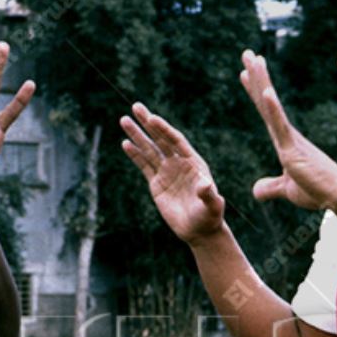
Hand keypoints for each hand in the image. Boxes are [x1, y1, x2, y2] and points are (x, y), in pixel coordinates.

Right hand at [119, 103, 225, 244]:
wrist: (199, 230)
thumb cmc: (209, 217)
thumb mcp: (212, 206)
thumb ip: (209, 195)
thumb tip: (206, 185)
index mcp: (193, 162)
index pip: (176, 141)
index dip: (164, 129)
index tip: (151, 118)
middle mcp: (178, 163)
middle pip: (160, 139)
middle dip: (148, 123)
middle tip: (136, 106)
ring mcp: (167, 172)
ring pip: (149, 149)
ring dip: (137, 135)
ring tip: (124, 120)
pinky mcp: (156, 183)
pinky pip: (144, 165)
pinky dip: (135, 154)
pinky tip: (125, 143)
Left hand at [239, 50, 336, 214]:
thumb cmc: (318, 192)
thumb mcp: (287, 190)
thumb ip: (271, 187)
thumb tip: (256, 190)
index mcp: (286, 140)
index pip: (266, 111)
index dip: (256, 91)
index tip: (246, 73)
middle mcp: (287, 135)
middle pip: (266, 101)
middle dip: (256, 76)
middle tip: (247, 53)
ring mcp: (290, 140)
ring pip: (271, 106)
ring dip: (262, 81)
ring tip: (254, 59)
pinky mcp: (293, 150)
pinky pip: (281, 126)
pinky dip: (274, 108)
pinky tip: (266, 91)